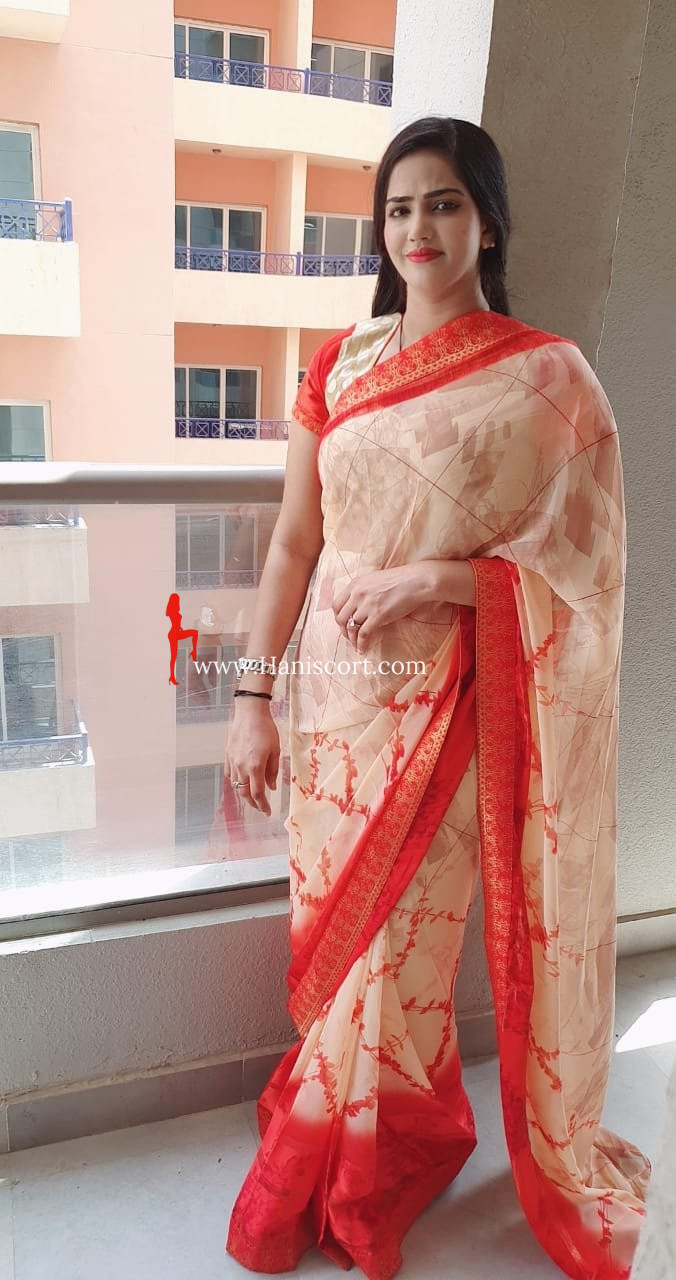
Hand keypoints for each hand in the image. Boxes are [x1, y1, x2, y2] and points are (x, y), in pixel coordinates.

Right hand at [224, 701, 279, 815]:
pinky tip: (241, 780)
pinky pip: (230, 774)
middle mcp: (241, 767)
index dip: (263, 805)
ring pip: (236, 785)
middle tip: (260, 807)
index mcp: (255, 767)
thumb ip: (272, 771)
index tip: (267, 812)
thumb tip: (271, 787)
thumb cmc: (266, 729)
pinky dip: (235, 781)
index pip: (258, 794)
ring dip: (244, 793)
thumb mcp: (275, 750)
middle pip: (244, 793)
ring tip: (252, 796)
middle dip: (253, 803)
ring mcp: (232, 761)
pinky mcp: (227, 755)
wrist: (250, 713)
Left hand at [332, 564, 431, 653]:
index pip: (336, 605)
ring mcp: (367, 605)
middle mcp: (357, 594)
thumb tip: (356, 607)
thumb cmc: (399, 580)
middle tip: (349, 637)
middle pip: (341, 618)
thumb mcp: (374, 580)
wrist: (416, 581)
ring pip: (351, 627)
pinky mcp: (378, 615)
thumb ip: (362, 591)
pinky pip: (364, 634)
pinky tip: (363, 650)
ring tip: (357, 645)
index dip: (338, 618)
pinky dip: (361, 644)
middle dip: (343, 630)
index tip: (343, 625)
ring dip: (352, 639)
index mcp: (355, 584)